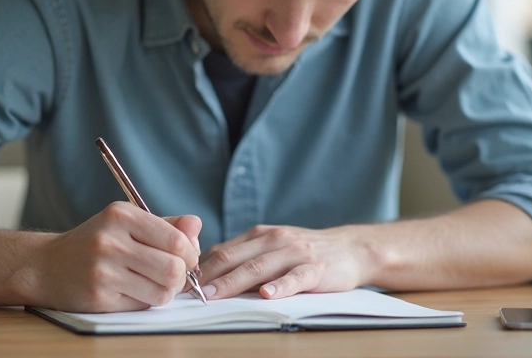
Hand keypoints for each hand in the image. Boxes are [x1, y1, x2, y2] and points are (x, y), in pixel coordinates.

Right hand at [36, 201, 200, 311]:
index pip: (176, 239)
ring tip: (154, 283)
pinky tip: (133, 290)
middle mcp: (110, 241)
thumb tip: (197, 226)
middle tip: (174, 274)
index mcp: (121, 215)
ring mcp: (103, 271)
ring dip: (165, 291)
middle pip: (173, 268)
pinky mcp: (99, 298)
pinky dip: (146, 300)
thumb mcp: (127, 222)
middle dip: (181, 275)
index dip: (189, 253)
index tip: (186, 257)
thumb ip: (165, 224)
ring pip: (162, 291)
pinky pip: (142, 305)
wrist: (47, 266)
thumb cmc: (95, 242)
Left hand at [198, 224, 372, 300]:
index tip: (180, 282)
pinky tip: (267, 295)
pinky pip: (295, 278)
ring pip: (258, 267)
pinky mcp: (316, 268)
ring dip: (233, 282)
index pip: (222, 251)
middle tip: (187, 291)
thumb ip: (244, 254)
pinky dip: (280, 286)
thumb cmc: (305, 252)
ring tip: (214, 296)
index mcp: (260, 235)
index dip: (200, 267)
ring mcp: (295, 253)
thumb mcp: (272, 246)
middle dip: (208, 276)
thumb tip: (206, 269)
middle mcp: (274, 240)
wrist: (351, 248)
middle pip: (234, 258)